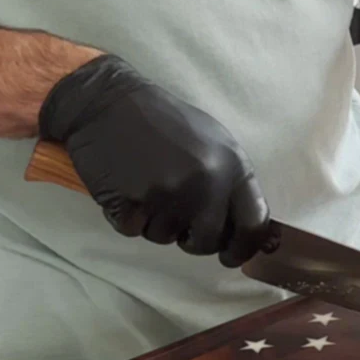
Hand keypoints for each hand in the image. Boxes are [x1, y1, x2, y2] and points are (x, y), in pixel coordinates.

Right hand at [39, 55, 269, 267]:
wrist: (106, 102)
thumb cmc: (163, 122)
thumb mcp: (214, 143)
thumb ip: (232, 185)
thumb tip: (252, 234)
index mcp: (233, 167)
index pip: (254, 224)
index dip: (243, 248)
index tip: (232, 256)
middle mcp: (206, 184)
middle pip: (208, 242)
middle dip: (192, 238)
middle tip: (177, 216)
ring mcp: (168, 195)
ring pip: (167, 238)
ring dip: (156, 222)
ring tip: (147, 186)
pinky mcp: (132, 203)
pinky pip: (134, 231)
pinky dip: (129, 217)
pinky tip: (126, 187)